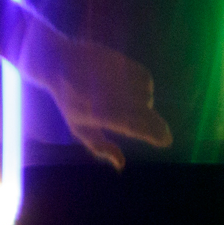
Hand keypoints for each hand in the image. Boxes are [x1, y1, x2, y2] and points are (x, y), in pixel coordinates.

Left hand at [23, 23, 170, 168]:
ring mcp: (113, 74)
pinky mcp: (118, 59)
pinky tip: (133, 90)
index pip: (132, 126)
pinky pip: (146, 77)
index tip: (166, 141)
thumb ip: (101, 147)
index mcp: (95, 113)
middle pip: (144, 112)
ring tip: (130, 104)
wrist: (57, 61)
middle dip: (155, 124)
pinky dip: (145, 86)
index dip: (154, 134)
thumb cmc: (69, 100)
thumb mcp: (78, 127)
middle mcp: (106, 93)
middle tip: (159, 131)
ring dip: (145, 103)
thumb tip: (121, 164)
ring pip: (147, 94)